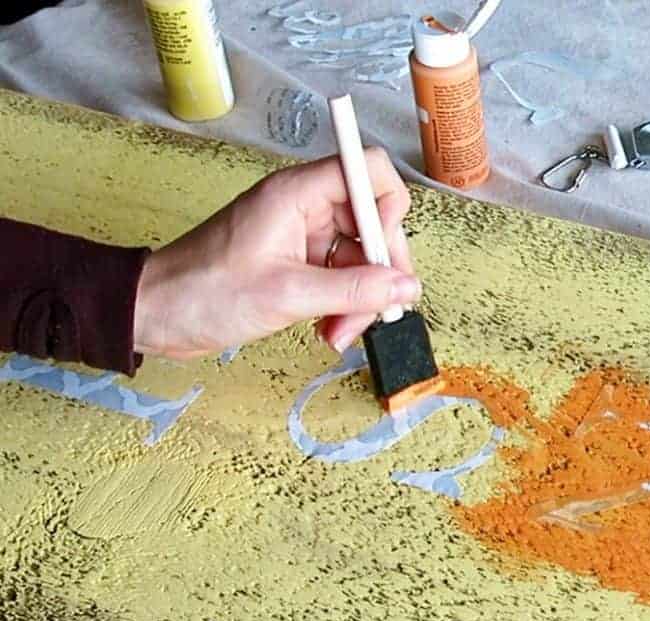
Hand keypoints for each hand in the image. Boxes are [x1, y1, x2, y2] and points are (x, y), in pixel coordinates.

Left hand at [133, 152, 418, 359]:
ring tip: (339, 334)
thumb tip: (405, 287)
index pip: (367, 170)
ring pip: (360, 257)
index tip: (384, 255)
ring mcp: (301, 234)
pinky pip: (340, 277)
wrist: (157, 314)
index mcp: (297, 193)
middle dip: (378, 271)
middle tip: (376, 312)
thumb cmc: (205, 293)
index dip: (387, 208)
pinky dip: (342, 305)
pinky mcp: (296, 262)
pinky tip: (328, 331)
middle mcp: (304, 206)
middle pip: (372, 221)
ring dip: (360, 299)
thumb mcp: (288, 294)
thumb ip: (354, 290)